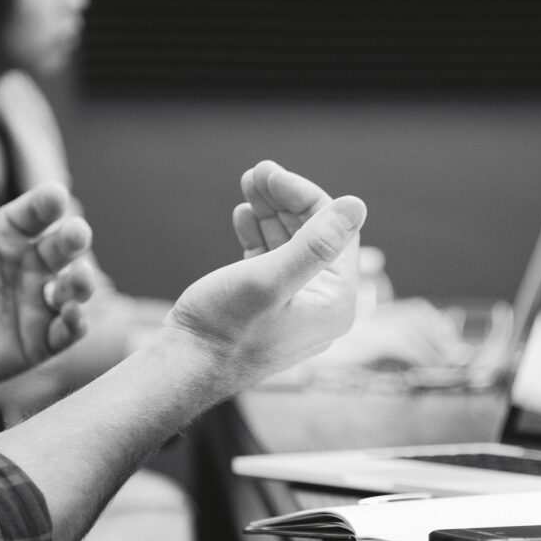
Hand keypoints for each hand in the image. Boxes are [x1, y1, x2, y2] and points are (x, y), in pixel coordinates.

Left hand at [0, 113, 94, 409]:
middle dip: (74, 239)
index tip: (53, 194)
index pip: (36, 212)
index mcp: (8, 234)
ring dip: (82, 282)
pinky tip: (71, 316)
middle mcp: (30, 265)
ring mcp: (38, 302)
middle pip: (63, 247)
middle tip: (75, 233)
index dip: (46, 203)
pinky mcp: (40, 340)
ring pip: (75, 287)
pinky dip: (76, 323)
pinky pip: (68, 330)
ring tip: (76, 279)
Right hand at [163, 161, 366, 394]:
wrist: (183, 369)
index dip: (304, 196)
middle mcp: (322, 306)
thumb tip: (357, 204)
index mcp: (336, 302)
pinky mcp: (268, 308)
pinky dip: (259, 236)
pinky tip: (243, 215)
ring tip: (248, 184)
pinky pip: (272, 262)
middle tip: (256, 171)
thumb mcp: (269, 279)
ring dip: (270, 213)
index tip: (271, 173)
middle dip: (285, 201)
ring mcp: (295, 307)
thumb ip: (315, 243)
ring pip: (290, 245)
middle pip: (313, 236)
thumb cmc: (224, 329)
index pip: (335, 232)